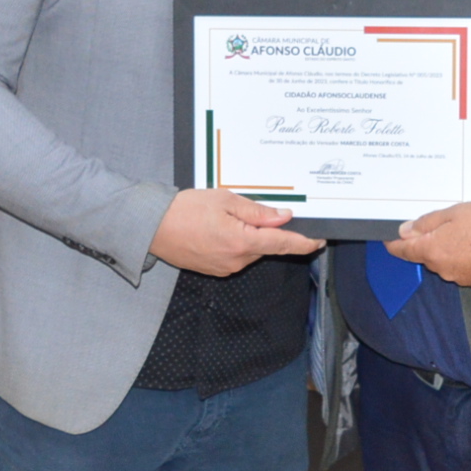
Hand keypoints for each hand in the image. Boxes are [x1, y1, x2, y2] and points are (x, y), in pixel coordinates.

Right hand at [149, 187, 323, 275]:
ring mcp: (225, 268)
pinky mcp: (215, 270)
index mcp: (242, 242)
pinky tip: (217, 228)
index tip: (319, 241)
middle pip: (265, 246)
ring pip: (250, 251)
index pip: (283, 244)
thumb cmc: (185, 209)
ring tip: (223, 217)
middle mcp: (237, 261)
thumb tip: (284, 218)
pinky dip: (235, 242)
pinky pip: (236, 256)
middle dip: (264, 230)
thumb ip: (258, 212)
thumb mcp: (225, 200)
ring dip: (247, 235)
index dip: (304, 243)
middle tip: (245, 210)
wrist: (151, 227)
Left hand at [387, 200, 470, 286]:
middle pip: (425, 256)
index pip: (404, 250)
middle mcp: (443, 268)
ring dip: (448, 250)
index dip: (395, 244)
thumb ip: (426, 223)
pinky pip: (461, 268)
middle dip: (429, 242)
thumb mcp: (453, 212)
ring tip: (467, 232)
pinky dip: (463, 258)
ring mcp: (459, 277)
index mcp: (432, 250)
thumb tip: (405, 230)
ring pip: (444, 262)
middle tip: (442, 224)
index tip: (390, 240)